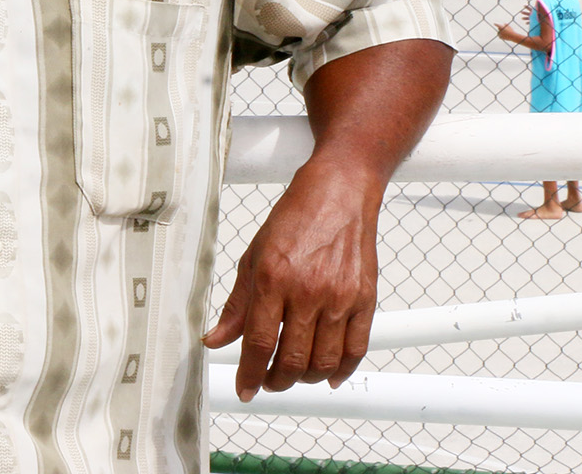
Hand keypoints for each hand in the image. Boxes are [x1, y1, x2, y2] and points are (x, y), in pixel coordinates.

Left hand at [203, 158, 380, 398]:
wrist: (340, 192)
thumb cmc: (296, 218)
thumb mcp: (254, 256)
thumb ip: (237, 304)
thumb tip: (216, 339)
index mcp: (274, 279)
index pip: (259, 344)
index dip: (249, 375)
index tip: (245, 388)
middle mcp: (308, 291)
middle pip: (292, 360)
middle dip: (276, 381)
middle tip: (269, 381)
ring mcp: (340, 297)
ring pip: (323, 362)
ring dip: (305, 379)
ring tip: (295, 375)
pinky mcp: (365, 299)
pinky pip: (355, 350)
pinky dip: (341, 371)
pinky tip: (328, 375)